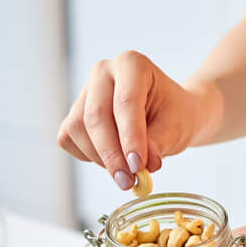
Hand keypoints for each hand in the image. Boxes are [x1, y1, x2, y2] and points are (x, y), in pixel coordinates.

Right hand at [57, 51, 215, 189]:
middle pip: (96, 116)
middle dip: (111, 155)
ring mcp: (85, 91)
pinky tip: (110, 161)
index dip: (130, 137)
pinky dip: (86, 156)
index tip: (138, 166)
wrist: (168, 113)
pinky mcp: (74, 111)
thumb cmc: (174, 115)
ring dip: (100, 158)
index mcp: (132, 64)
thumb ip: (159, 144)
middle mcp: (103, 72)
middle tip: (128, 182)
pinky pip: (68, 138)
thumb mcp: (177, 128)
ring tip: (125, 173)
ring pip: (77, 128)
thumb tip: (142, 167)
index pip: (126, 102)